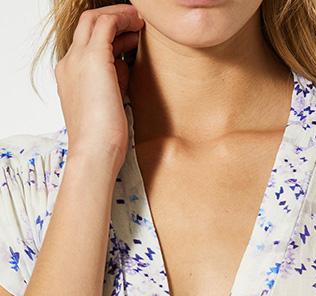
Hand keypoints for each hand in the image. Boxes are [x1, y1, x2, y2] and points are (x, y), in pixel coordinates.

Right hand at [54, 3, 144, 172]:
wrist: (95, 153)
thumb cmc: (105, 140)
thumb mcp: (110, 104)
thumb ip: (115, 83)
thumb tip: (127, 65)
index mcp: (70, 78)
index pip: (86, 45)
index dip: (109, 38)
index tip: (130, 40)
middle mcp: (69, 64)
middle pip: (86, 26)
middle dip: (111, 19)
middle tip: (134, 22)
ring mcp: (78, 60)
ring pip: (94, 19)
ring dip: (118, 16)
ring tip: (139, 21)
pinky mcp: (94, 59)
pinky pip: (106, 23)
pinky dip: (123, 19)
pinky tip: (139, 24)